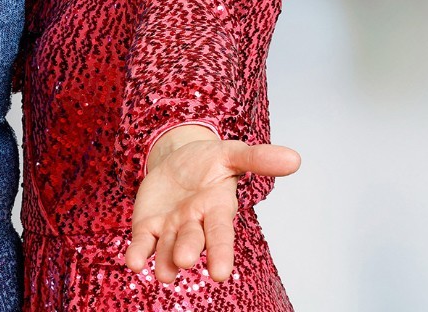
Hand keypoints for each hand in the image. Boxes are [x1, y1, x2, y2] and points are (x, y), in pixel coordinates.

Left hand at [126, 139, 299, 282]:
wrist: (176, 159)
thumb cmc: (208, 161)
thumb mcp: (230, 153)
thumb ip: (257, 158)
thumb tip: (294, 158)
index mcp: (217, 209)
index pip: (221, 233)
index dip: (221, 253)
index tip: (219, 274)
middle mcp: (195, 224)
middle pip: (193, 240)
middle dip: (189, 251)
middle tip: (184, 261)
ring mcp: (171, 228)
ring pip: (167, 248)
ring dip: (165, 260)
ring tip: (164, 275)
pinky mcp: (148, 226)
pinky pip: (143, 242)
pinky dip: (138, 253)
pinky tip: (133, 262)